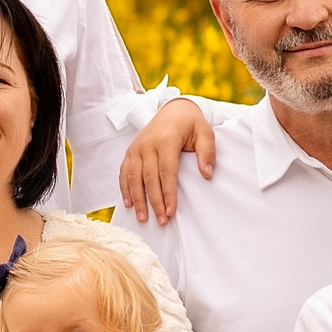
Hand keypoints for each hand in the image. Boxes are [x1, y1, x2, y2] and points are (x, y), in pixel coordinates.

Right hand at [119, 99, 217, 224]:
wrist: (173, 110)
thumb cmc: (190, 124)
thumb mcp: (205, 133)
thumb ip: (207, 152)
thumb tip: (207, 174)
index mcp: (166, 140)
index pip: (166, 172)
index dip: (168, 193)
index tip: (171, 211)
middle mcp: (148, 144)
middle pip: (149, 178)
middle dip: (154, 201)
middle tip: (161, 221)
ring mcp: (136, 148)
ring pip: (133, 177)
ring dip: (137, 199)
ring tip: (142, 218)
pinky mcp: (130, 151)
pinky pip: (124, 172)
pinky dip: (124, 188)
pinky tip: (128, 203)